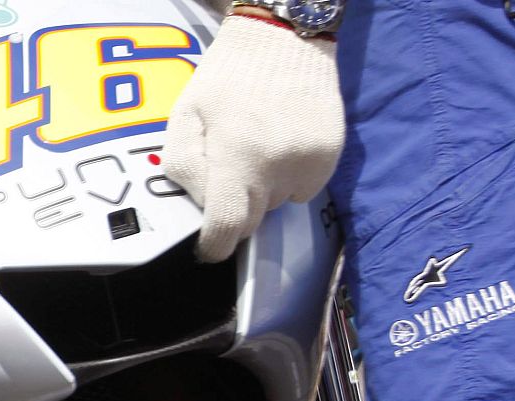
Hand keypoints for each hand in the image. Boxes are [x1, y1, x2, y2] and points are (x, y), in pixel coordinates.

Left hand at [164, 14, 344, 261]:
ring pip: (277, 205)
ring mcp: (309, 162)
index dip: (215, 245)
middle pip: (251, 221)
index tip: (209, 247)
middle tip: (229, 172)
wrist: (284, 39)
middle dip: (235, 210)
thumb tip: (200, 210)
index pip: (227, 228)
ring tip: (257, 148)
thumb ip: (183, 170)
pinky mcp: (330, 155)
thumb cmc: (225, 79)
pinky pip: (302, 189)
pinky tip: (281, 144)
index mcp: (237, 156)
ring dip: (263, 191)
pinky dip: (288, 178)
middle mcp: (278, 166)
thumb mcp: (183, 118)